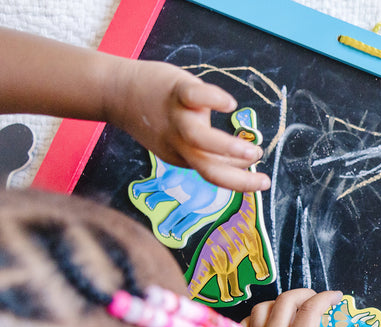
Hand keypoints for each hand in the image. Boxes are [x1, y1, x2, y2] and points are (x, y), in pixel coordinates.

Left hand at [106, 58, 270, 192]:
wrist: (117, 91)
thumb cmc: (155, 116)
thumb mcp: (178, 140)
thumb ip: (206, 148)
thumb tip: (242, 158)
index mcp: (181, 157)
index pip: (215, 172)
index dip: (239, 176)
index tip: (257, 170)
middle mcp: (179, 144)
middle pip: (210, 170)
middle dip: (239, 181)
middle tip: (264, 182)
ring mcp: (177, 118)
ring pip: (201, 141)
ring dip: (228, 150)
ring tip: (253, 154)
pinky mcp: (176, 91)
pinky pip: (195, 96)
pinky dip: (213, 100)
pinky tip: (230, 105)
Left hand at [221, 289, 351, 326]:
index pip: (312, 309)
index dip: (327, 297)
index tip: (336, 297)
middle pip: (287, 299)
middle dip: (305, 292)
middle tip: (316, 299)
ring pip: (263, 306)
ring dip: (279, 302)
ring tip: (290, 309)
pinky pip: (246, 325)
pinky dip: (256, 318)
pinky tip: (263, 326)